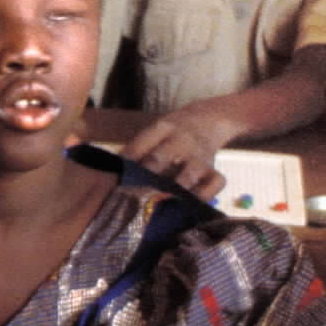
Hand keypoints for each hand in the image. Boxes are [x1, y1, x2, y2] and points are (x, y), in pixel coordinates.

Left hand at [121, 101, 244, 199]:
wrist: (210, 118)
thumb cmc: (174, 132)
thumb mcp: (156, 131)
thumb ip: (137, 149)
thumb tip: (111, 170)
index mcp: (164, 128)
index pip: (141, 144)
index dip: (127, 163)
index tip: (116, 179)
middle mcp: (182, 141)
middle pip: (160, 159)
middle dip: (145, 179)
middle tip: (131, 196)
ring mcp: (200, 156)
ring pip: (188, 175)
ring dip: (172, 191)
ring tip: (159, 204)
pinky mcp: (214, 169)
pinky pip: (214, 184)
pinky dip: (204, 196)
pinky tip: (190, 206)